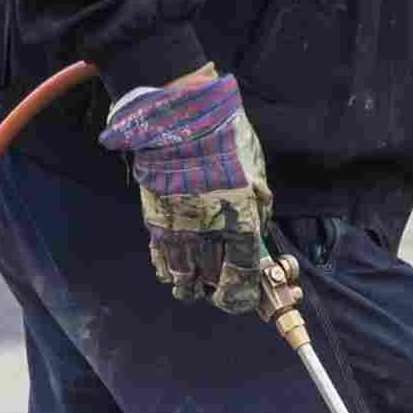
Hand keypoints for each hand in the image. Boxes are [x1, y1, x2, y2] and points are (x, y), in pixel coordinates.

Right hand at [100, 72, 271, 314]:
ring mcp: (178, 230)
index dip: (243, 295)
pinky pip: (160, 261)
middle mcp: (208, 234)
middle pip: (213, 282)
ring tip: (197, 283)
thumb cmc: (223, 136)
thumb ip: (258, 207)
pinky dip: (169, 271)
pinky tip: (175, 268)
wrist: (177, 114)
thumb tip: (257, 231)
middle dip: (219, 290)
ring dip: (192, 287)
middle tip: (222, 286)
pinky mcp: (154, 222)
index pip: (242, 276)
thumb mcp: (255, 170)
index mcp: (239, 222)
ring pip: (183, 281)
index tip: (243, 298)